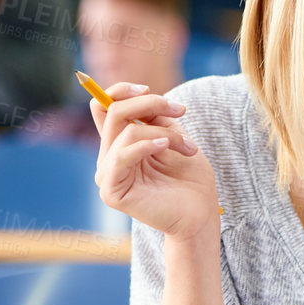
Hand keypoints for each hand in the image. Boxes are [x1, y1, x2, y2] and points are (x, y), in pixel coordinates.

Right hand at [92, 82, 216, 240]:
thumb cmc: (190, 179)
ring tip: (188, 147)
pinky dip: (145, 146)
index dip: (121, 91)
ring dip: (163, 132)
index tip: (149, 90)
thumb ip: (154, 117)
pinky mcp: (111, 191)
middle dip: (150, 104)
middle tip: (180, 111)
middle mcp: (109, 157)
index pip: (103, 106)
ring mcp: (107, 174)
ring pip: (125, 132)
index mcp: (120, 144)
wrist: (201, 214)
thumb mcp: (173, 136)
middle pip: (113, 111)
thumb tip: (142, 95)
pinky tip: (165, 147)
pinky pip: (121, 156)